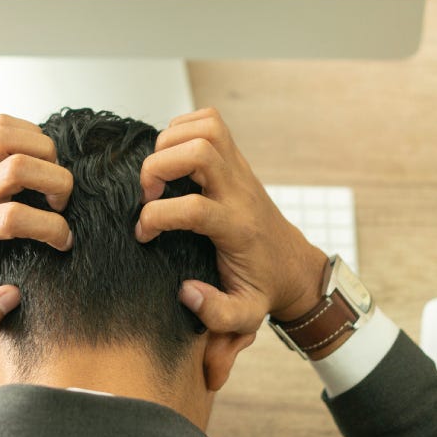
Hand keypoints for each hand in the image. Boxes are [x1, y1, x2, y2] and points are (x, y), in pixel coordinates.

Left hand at [0, 115, 73, 333]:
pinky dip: (28, 133)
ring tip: (51, 178)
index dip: (49, 228)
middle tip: (61, 205)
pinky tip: (38, 161)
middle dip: (55, 182)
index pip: (14, 217)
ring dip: (42, 151)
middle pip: (18, 167)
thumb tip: (12, 297)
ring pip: (8, 136)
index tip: (64, 243)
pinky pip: (2, 126)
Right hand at [135, 108, 328, 333]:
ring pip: (206, 128)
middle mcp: (240, 192)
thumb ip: (217, 313)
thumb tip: (186, 290)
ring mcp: (240, 170)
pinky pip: (210, 121)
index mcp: (238, 228)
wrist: (293, 266)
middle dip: (159, 166)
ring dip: (170, 142)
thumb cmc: (263, 287)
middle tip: (147, 193)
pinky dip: (183, 127)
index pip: (195, 208)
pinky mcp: (236, 159)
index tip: (143, 234)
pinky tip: (172, 157)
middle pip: (200, 151)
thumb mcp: (245, 314)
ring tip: (158, 174)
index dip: (157, 217)